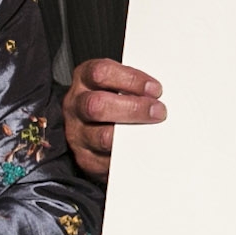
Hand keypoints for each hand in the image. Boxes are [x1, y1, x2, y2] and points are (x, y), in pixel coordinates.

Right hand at [63, 58, 164, 177]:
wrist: (87, 128)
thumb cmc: (109, 100)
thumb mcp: (116, 84)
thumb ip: (133, 86)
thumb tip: (159, 95)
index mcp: (84, 80)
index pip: (101, 73)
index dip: (130, 79)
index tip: (154, 89)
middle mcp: (76, 105)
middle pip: (97, 105)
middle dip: (133, 108)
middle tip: (158, 111)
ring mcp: (77, 133)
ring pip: (103, 137)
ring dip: (133, 135)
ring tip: (154, 132)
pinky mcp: (86, 158)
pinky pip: (108, 161)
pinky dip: (130, 156)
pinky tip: (143, 150)